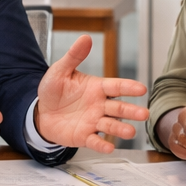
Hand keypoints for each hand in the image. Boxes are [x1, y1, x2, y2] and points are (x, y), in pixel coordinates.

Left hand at [33, 34, 148, 153]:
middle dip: (131, 111)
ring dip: (121, 129)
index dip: (128, 87)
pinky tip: (109, 148)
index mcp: (97, 88)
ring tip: (131, 132)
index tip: (141, 89)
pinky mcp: (85, 136)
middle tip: (144, 114)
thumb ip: (74, 56)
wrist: (41, 113)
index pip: (116, 86)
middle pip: (119, 108)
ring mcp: (94, 121)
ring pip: (111, 125)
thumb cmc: (54, 91)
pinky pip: (95, 140)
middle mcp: (100, 105)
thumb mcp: (60, 71)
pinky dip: (102, 144)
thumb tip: (86, 37)